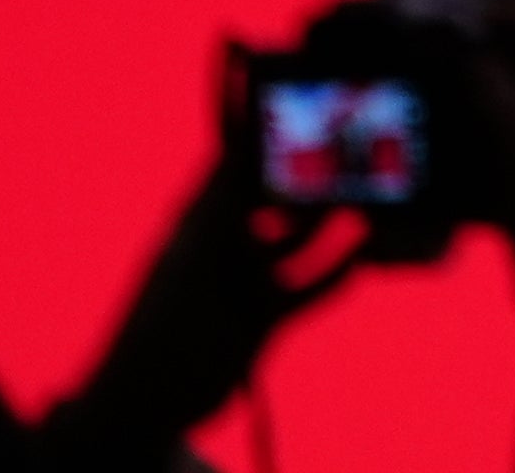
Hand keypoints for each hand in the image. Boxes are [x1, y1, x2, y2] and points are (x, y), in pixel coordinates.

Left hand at [38, 148, 360, 461]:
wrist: (150, 402)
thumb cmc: (161, 325)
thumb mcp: (192, 257)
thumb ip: (221, 205)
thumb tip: (242, 148)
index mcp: (197, 224)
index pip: (235, 169)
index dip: (264, 141)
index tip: (301, 112)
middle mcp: (223, 247)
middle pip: (271, 203)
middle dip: (305, 182)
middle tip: (347, 155)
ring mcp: (244, 283)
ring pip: (295, 244)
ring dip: (326, 227)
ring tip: (364, 204)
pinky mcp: (263, 318)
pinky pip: (307, 287)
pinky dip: (333, 272)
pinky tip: (360, 258)